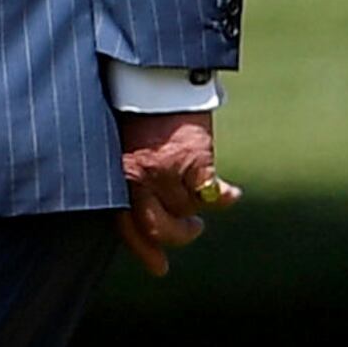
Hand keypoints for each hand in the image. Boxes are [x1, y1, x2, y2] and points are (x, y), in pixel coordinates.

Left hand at [116, 110, 238, 277]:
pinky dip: (226, 197)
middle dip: (178, 234)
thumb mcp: (118, 146)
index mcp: (115, 176)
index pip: (127, 225)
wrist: (157, 77)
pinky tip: (232, 195)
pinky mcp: (196, 159)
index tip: (159, 269)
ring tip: (203, 199)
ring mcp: (168, 170)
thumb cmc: (133, 110)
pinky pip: (213, 194)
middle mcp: (139, 177)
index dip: (144, 250)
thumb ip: (127, 178)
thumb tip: (145, 213)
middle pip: (160, 227)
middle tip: (192, 228)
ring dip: (198, 208)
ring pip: (188, 210)